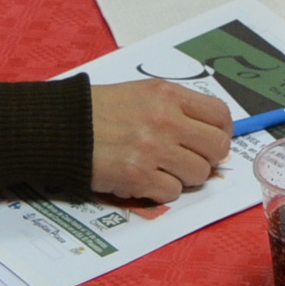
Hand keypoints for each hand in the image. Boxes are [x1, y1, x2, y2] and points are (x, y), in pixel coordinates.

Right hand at [87, 80, 234, 203]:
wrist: (62, 127)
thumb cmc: (100, 110)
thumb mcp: (141, 93)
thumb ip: (175, 107)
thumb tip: (206, 130)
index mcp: (168, 95)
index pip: (220, 115)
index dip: (222, 131)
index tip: (211, 139)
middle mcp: (166, 120)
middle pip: (217, 147)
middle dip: (209, 158)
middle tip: (192, 159)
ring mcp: (153, 150)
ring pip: (199, 174)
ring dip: (185, 176)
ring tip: (164, 169)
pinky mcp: (138, 177)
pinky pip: (172, 192)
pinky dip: (162, 190)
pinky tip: (146, 179)